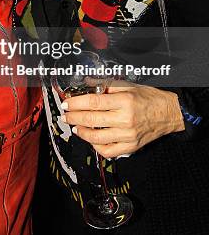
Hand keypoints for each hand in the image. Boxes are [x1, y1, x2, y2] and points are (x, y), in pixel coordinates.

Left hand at [60, 83, 184, 157]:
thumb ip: (107, 86)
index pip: (94, 102)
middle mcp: (125, 119)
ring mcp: (128, 135)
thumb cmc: (148, 97)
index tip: (66, 103)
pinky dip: (96, 146)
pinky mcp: (131, 147)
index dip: (76, 103)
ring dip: (82, 133)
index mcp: (124, 101)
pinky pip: (108, 151)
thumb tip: (86, 84)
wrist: (168, 113)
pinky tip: (91, 140)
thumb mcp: (128, 86)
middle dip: (74, 118)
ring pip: (97, 138)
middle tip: (65, 115)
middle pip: (92, 120)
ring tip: (75, 127)